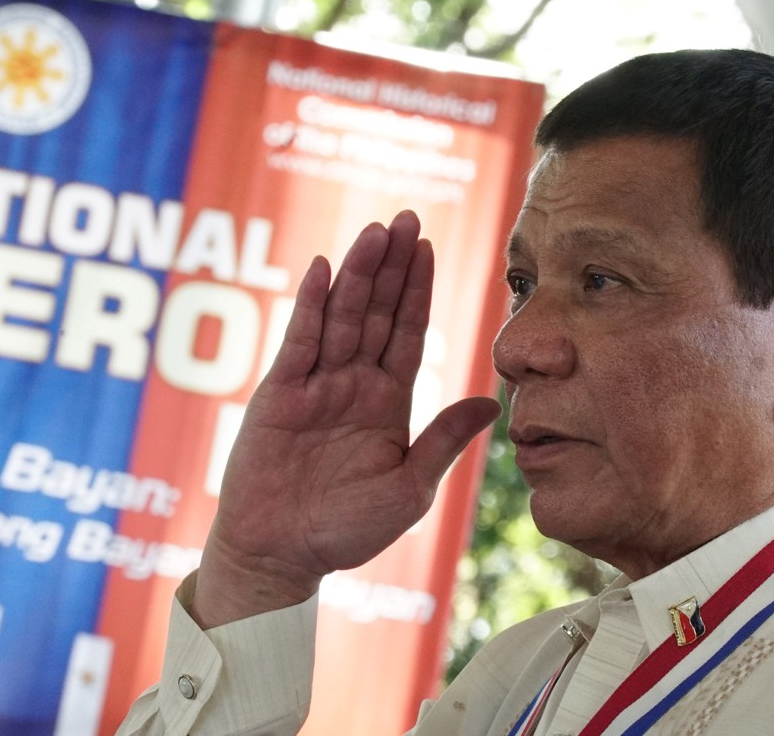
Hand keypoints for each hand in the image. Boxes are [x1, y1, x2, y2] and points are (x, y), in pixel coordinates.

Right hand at [190, 211, 501, 626]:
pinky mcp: (279, 394)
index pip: (409, 333)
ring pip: (341, 317)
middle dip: (393, 267)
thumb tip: (495, 402)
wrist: (282, 556)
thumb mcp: (410, 488)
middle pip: (378, 312)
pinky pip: (299, 342)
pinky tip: (323, 268)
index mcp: (388, 401)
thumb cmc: (346, 530)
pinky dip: (310, 305)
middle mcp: (354, 383)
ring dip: (359, 273)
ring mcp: (316, 385)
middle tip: (409, 218)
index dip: (419, 291)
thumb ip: (444, 440)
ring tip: (376, 231)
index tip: (430, 248)